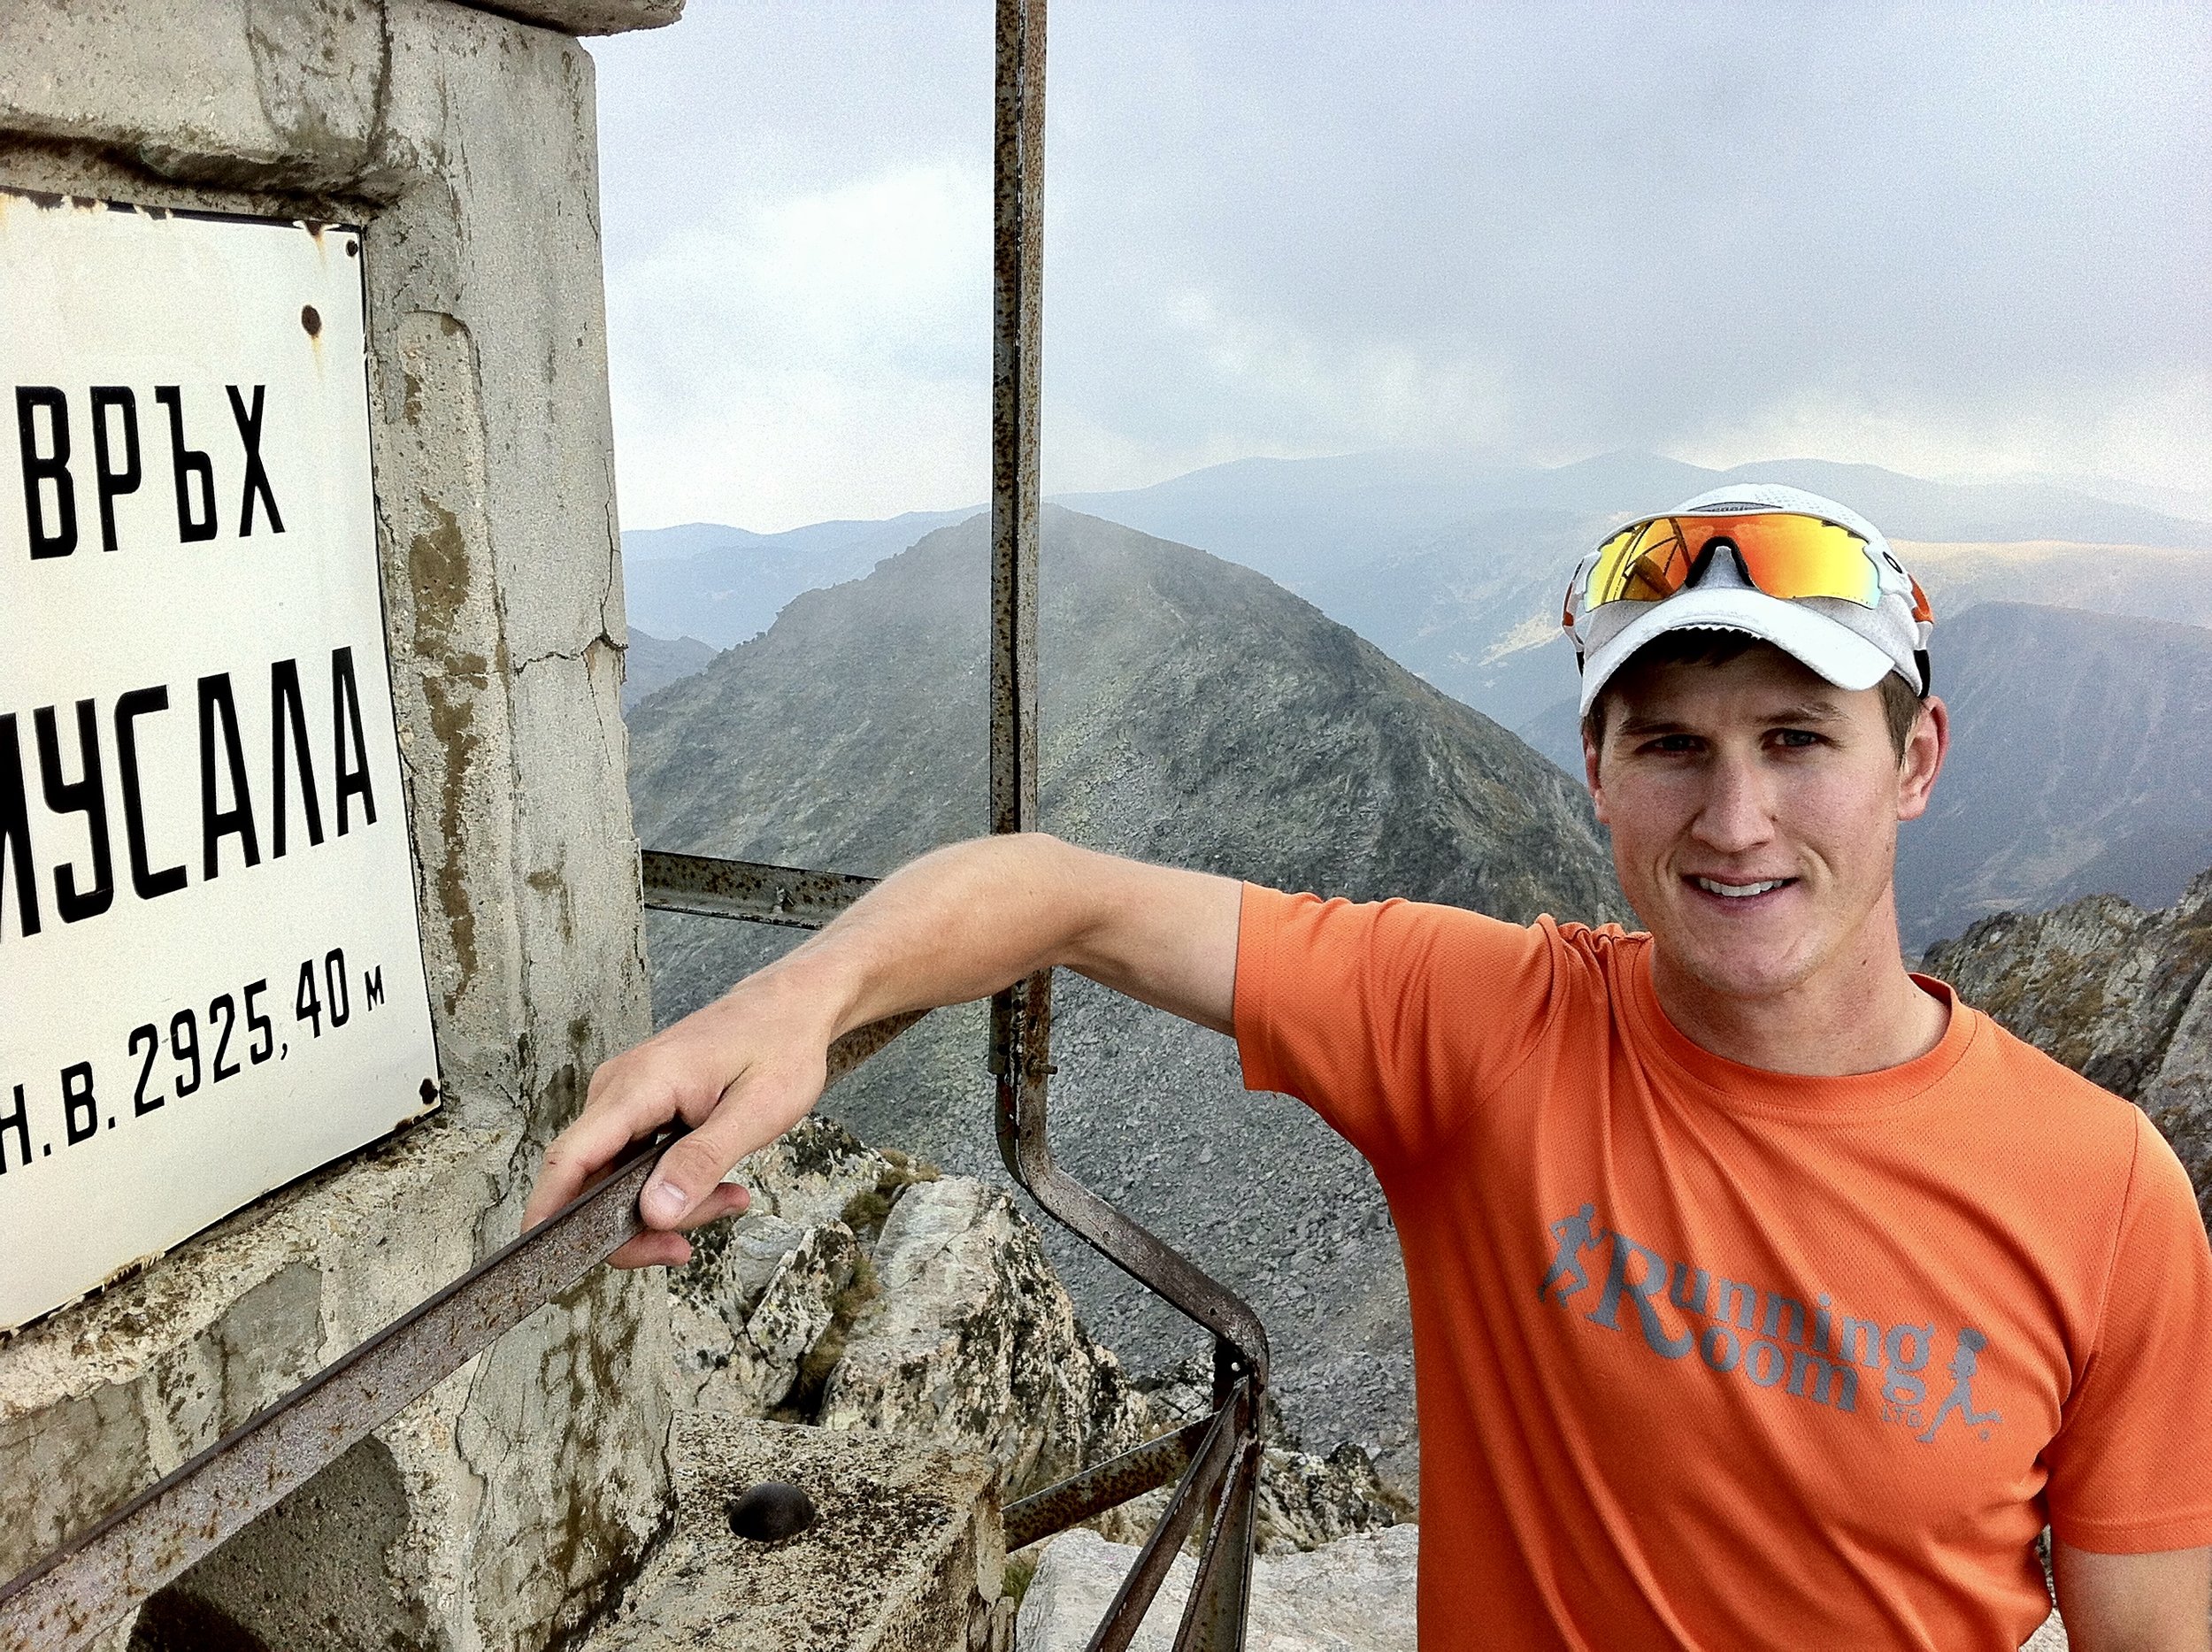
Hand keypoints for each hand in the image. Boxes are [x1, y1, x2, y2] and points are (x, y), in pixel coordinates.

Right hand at [521, 970, 835, 1267]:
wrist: (788, 1008)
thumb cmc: (779, 1047)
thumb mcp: (757, 1112)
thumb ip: (703, 1161)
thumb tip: (655, 1212)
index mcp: (640, 1084)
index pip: (572, 1157)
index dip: (549, 1213)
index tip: (544, 1262)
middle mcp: (617, 1090)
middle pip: (591, 1182)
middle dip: (638, 1226)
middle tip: (691, 1243)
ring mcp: (624, 1099)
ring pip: (616, 1181)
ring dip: (668, 1207)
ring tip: (729, 1199)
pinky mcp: (637, 1109)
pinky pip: (634, 1165)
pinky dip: (671, 1187)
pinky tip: (716, 1187)